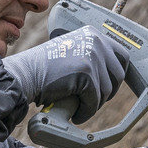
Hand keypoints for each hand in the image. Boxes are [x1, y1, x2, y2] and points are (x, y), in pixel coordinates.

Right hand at [1, 27, 129, 122]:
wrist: (25, 74)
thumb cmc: (44, 69)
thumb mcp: (72, 53)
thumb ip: (90, 58)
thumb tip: (110, 76)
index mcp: (93, 34)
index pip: (122, 56)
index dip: (117, 74)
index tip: (110, 86)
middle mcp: (96, 41)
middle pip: (118, 75)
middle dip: (107, 92)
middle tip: (92, 100)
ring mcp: (92, 56)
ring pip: (107, 91)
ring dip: (94, 104)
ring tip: (78, 106)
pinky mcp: (87, 74)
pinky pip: (95, 101)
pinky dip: (86, 111)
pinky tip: (75, 113)